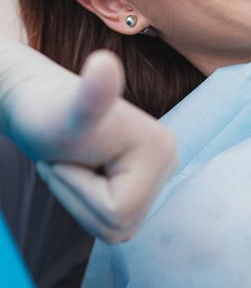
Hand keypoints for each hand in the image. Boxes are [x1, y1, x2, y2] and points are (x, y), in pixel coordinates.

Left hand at [0, 41, 177, 242]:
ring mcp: (161, 170)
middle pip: (121, 224)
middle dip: (81, 199)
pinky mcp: (148, 176)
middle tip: (68, 161)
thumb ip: (93, 94)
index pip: (117, 213)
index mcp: (161, 151)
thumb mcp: (71, 112)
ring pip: (118, 225)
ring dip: (83, 200)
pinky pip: (118, 214)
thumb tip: (104, 62)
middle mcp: (170, 160)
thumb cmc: (49, 111)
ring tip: (76, 163)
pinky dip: (90, 199)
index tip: (68, 157)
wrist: (44, 103)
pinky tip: (86, 169)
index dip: (79, 192)